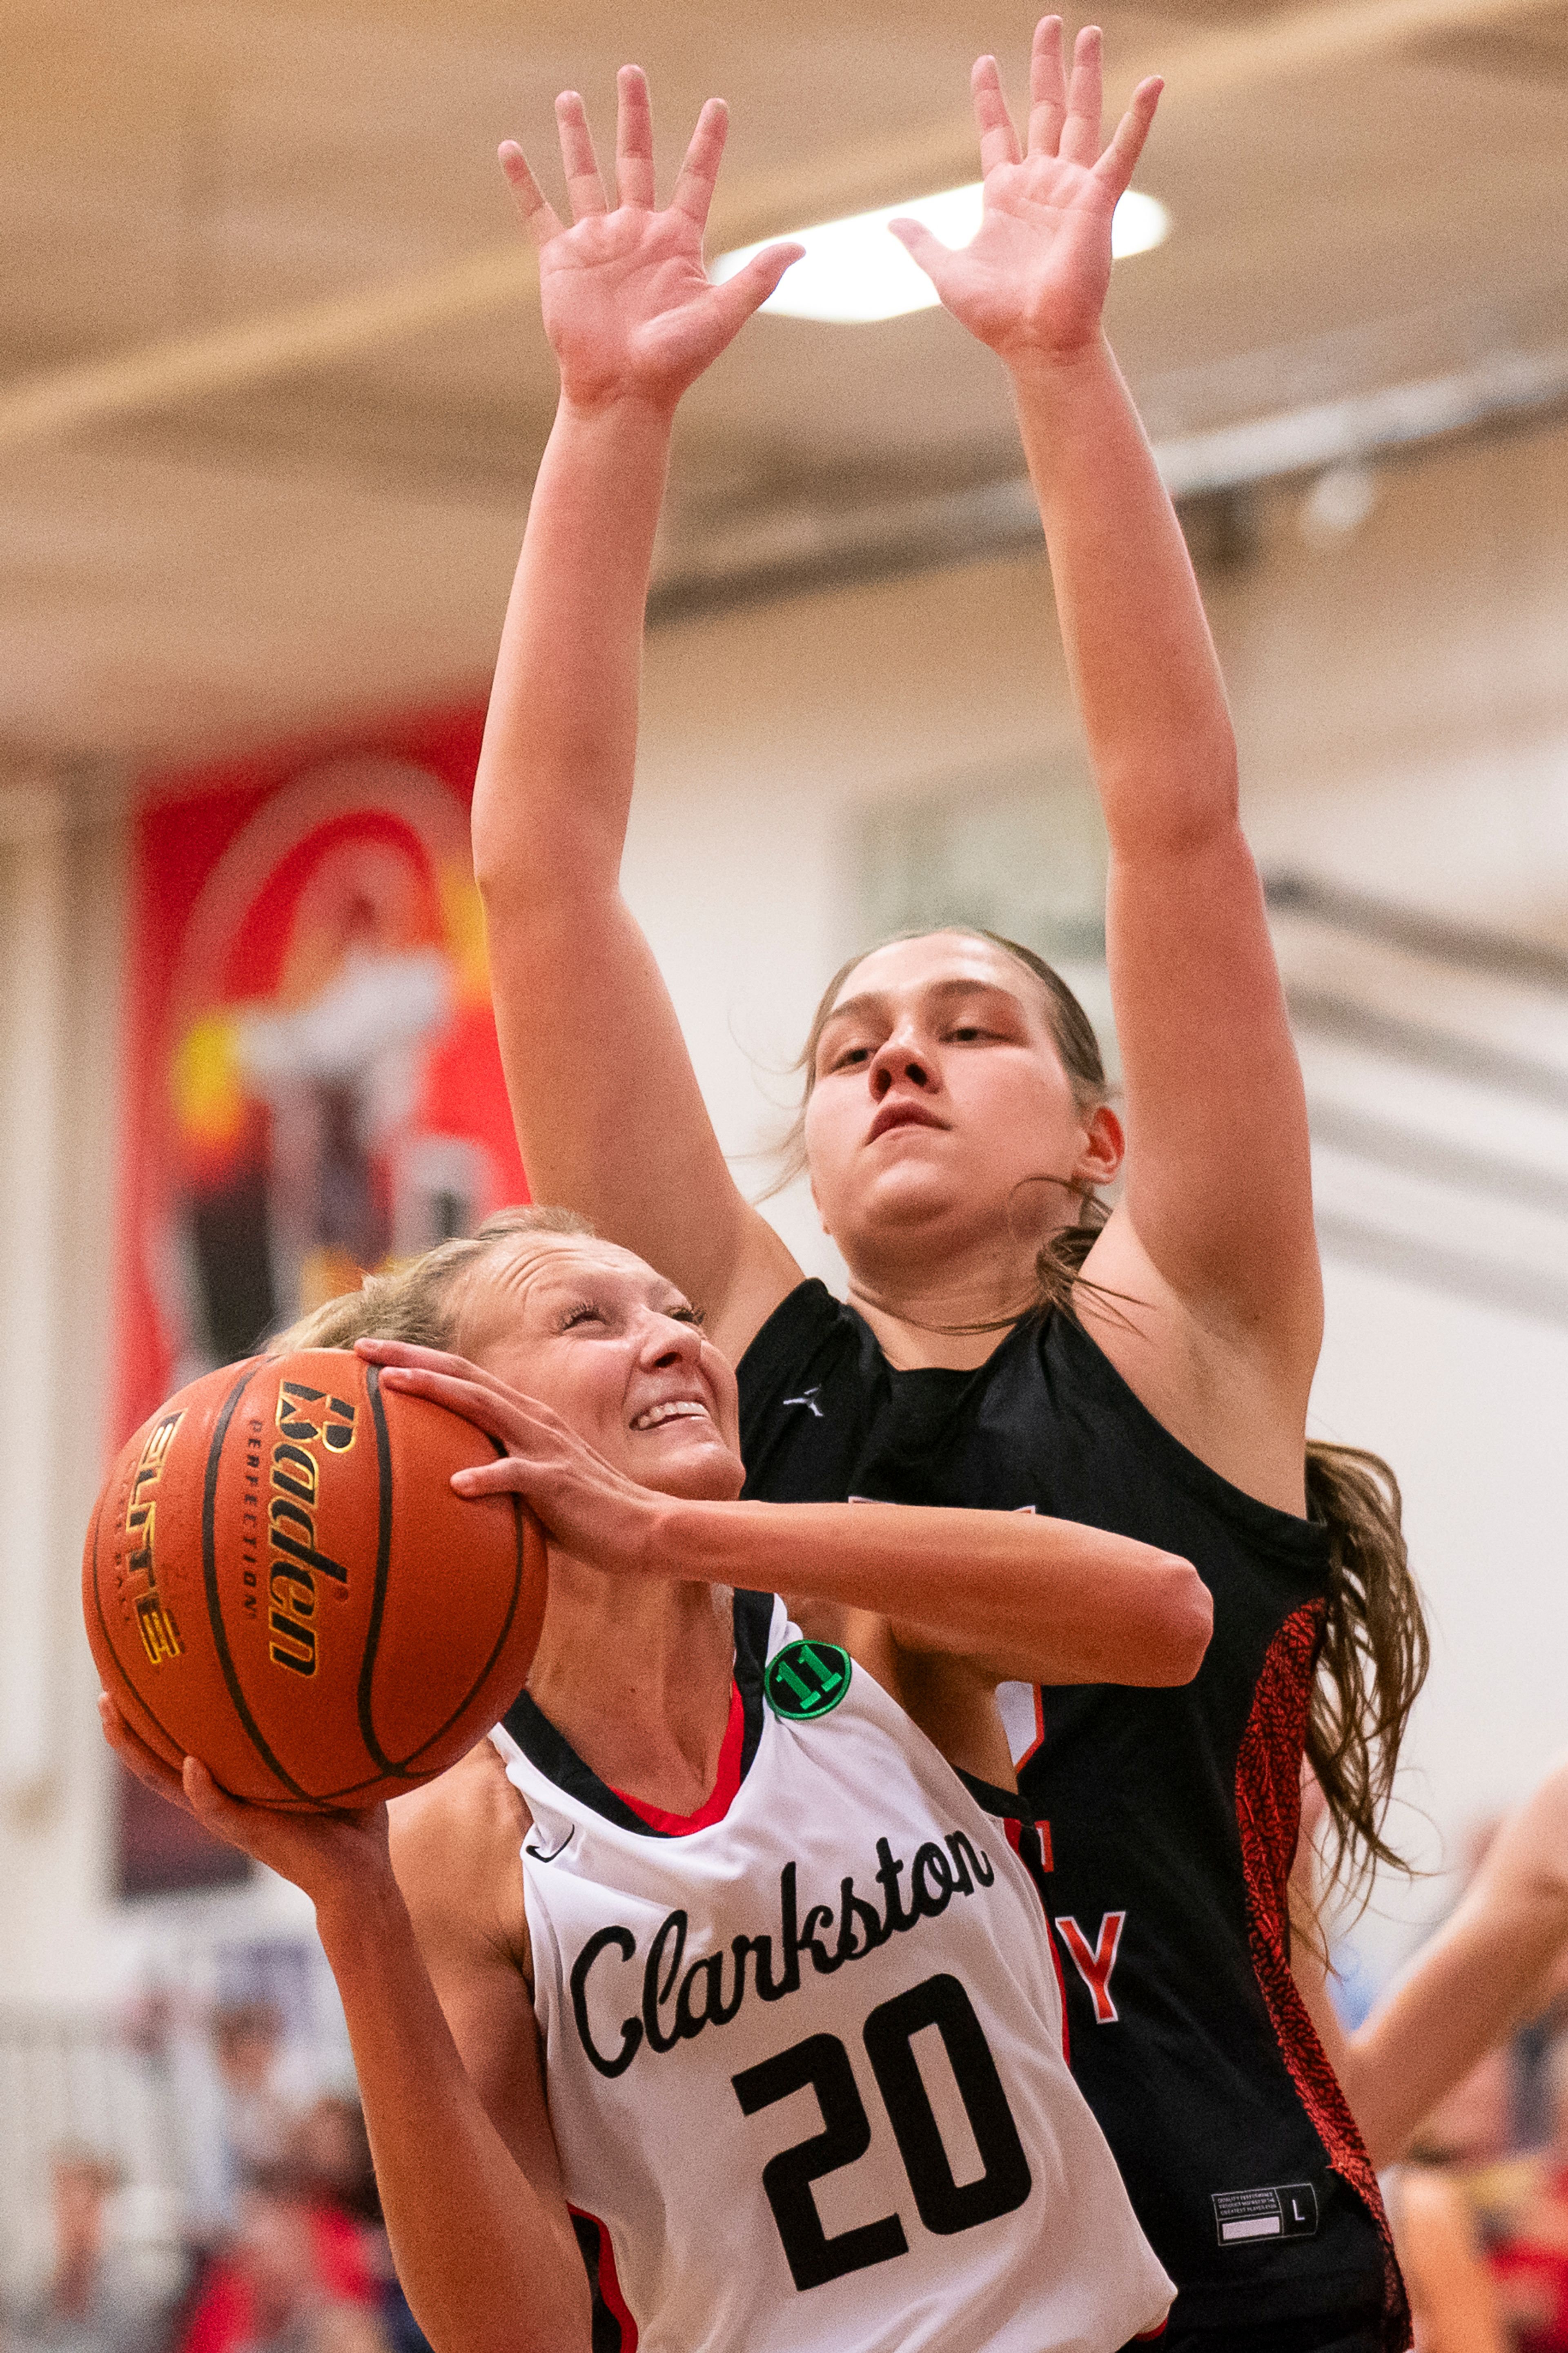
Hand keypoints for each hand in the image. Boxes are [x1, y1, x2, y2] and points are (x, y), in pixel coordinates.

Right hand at [97, 1695, 392, 1909]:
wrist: (359, 1876)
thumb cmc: (350, 1822)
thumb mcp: (332, 1763)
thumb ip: (326, 1729)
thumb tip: (341, 1674)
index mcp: (235, 1785)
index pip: (182, 1750)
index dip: (156, 1724)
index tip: (134, 1685)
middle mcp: (222, 1800)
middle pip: (158, 1766)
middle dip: (128, 1733)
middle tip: (105, 1695)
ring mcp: (231, 1819)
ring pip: (169, 1785)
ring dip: (140, 1754)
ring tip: (117, 1718)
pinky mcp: (251, 1835)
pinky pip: (217, 1811)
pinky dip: (202, 1791)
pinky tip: (190, 1765)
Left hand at [357, 1338, 665, 1577]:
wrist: (646, 1529)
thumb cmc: (586, 1513)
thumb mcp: (532, 1485)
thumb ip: (496, 1474)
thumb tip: (448, 1486)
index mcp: (525, 1418)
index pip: (464, 1378)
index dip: (418, 1361)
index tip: (370, 1353)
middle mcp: (532, 1421)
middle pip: (464, 1378)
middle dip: (411, 1359)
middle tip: (362, 1349)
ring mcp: (545, 1449)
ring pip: (484, 1408)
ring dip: (436, 1393)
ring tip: (391, 1385)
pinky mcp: (558, 1483)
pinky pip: (517, 1476)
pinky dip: (488, 1477)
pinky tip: (457, 1485)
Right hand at [501, 65, 801, 415]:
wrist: (623, 392)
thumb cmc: (675, 362)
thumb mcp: (722, 315)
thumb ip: (758, 276)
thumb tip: (802, 247)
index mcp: (677, 241)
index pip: (696, 178)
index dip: (707, 142)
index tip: (717, 105)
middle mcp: (637, 233)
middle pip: (636, 158)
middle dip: (634, 116)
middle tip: (632, 72)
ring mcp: (598, 243)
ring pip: (586, 175)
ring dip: (577, 136)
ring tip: (569, 97)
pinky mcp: (561, 259)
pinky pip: (538, 212)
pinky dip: (523, 182)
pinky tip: (509, 148)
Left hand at [890, 19, 1160, 366]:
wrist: (1035, 341)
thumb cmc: (995, 316)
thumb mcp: (946, 272)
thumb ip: (923, 243)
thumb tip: (892, 225)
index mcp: (1005, 196)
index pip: (997, 132)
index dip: (989, 98)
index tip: (983, 62)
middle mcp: (1041, 185)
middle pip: (1043, 110)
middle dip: (1045, 66)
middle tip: (1048, 21)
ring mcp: (1071, 189)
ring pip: (1080, 116)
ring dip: (1085, 73)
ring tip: (1088, 30)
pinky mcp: (1098, 200)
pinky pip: (1123, 151)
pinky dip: (1139, 117)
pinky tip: (1154, 81)